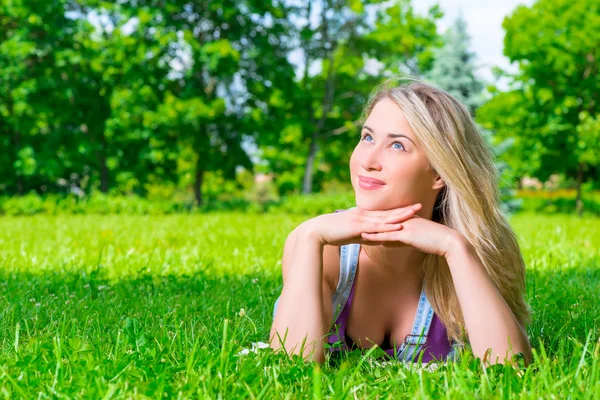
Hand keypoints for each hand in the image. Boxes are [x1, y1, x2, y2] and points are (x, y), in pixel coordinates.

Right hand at [300, 203, 422, 246]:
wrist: (317, 231)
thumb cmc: (332, 233)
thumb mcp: (352, 234)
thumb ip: (365, 235)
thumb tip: (378, 239)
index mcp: (362, 215)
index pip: (383, 213)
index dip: (397, 211)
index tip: (410, 209)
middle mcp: (363, 214)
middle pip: (388, 212)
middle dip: (404, 210)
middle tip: (419, 206)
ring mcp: (361, 219)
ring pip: (385, 218)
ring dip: (400, 215)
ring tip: (414, 213)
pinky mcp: (358, 226)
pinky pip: (376, 227)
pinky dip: (388, 226)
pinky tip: (398, 226)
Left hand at [360, 214, 464, 257]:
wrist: (447, 242)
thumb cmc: (433, 241)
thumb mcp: (413, 239)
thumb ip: (398, 240)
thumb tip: (385, 242)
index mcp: (404, 218)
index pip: (383, 218)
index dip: (370, 218)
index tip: (357, 219)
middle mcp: (403, 219)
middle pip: (379, 219)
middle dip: (364, 220)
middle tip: (349, 220)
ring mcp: (404, 225)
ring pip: (381, 226)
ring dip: (366, 227)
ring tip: (351, 228)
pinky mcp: (406, 234)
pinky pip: (387, 235)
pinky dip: (375, 236)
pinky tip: (364, 237)